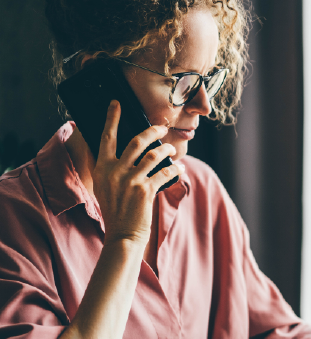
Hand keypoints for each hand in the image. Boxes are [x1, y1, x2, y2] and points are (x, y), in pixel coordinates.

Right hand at [93, 100, 183, 245]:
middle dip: (152, 130)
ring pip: (153, 155)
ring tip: (173, 150)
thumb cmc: (117, 211)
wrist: (122, 235)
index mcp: (101, 168)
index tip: (117, 103)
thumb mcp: (105, 187)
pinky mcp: (144, 191)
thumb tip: (130, 152)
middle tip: (162, 126)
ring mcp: (129, 181)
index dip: (112, 118)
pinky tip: (180, 168)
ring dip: (167, 150)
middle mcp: (114, 172)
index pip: (106, 137)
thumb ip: (112, 169)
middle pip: (136, 141)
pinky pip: (165, 173)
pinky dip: (175, 169)